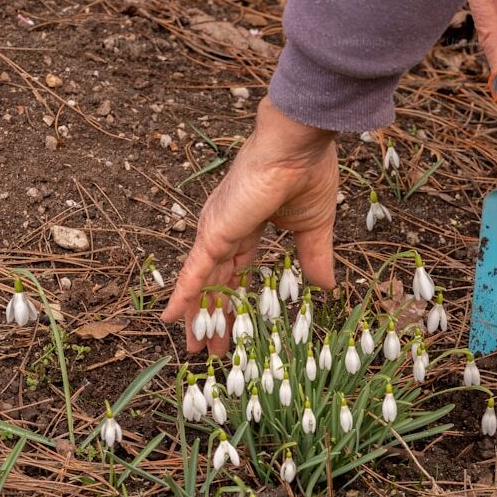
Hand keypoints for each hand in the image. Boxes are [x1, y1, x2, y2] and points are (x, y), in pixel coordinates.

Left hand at [161, 97, 338, 355]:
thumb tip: (326, 288)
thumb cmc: (307, 173)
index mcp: (250, 225)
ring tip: (194, 348)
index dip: (236, 300)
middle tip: (210, 349)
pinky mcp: (214, 234)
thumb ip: (315, 258)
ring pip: (203, 284)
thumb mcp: (315, 228)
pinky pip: (194, 272)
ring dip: (198, 317)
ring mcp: (217, 231)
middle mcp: (227, 230)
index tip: (236, 325)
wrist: (297, 147)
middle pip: (217, 283)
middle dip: (214, 317)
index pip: (238, 271)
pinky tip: (170, 318)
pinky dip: (182, 296)